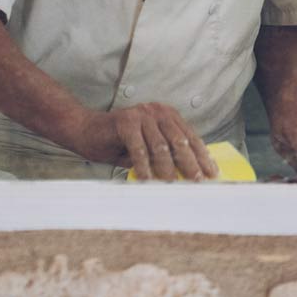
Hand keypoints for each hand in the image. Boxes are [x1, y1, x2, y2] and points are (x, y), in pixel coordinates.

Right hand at [69, 104, 217, 181]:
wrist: (85, 130)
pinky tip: (147, 180)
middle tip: (197, 181)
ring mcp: (142, 115)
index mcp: (167, 116)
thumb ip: (165, 154)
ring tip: (171, 184)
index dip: (202, 155)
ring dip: (167, 168)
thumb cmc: (118, 142)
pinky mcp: (126, 122)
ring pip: (160, 146)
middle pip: (180, 140)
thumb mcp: (147, 147)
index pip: (190, 137)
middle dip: (190, 163)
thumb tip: (189, 174)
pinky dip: (144, 166)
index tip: (212, 172)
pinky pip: (139, 148)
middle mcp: (158, 112)